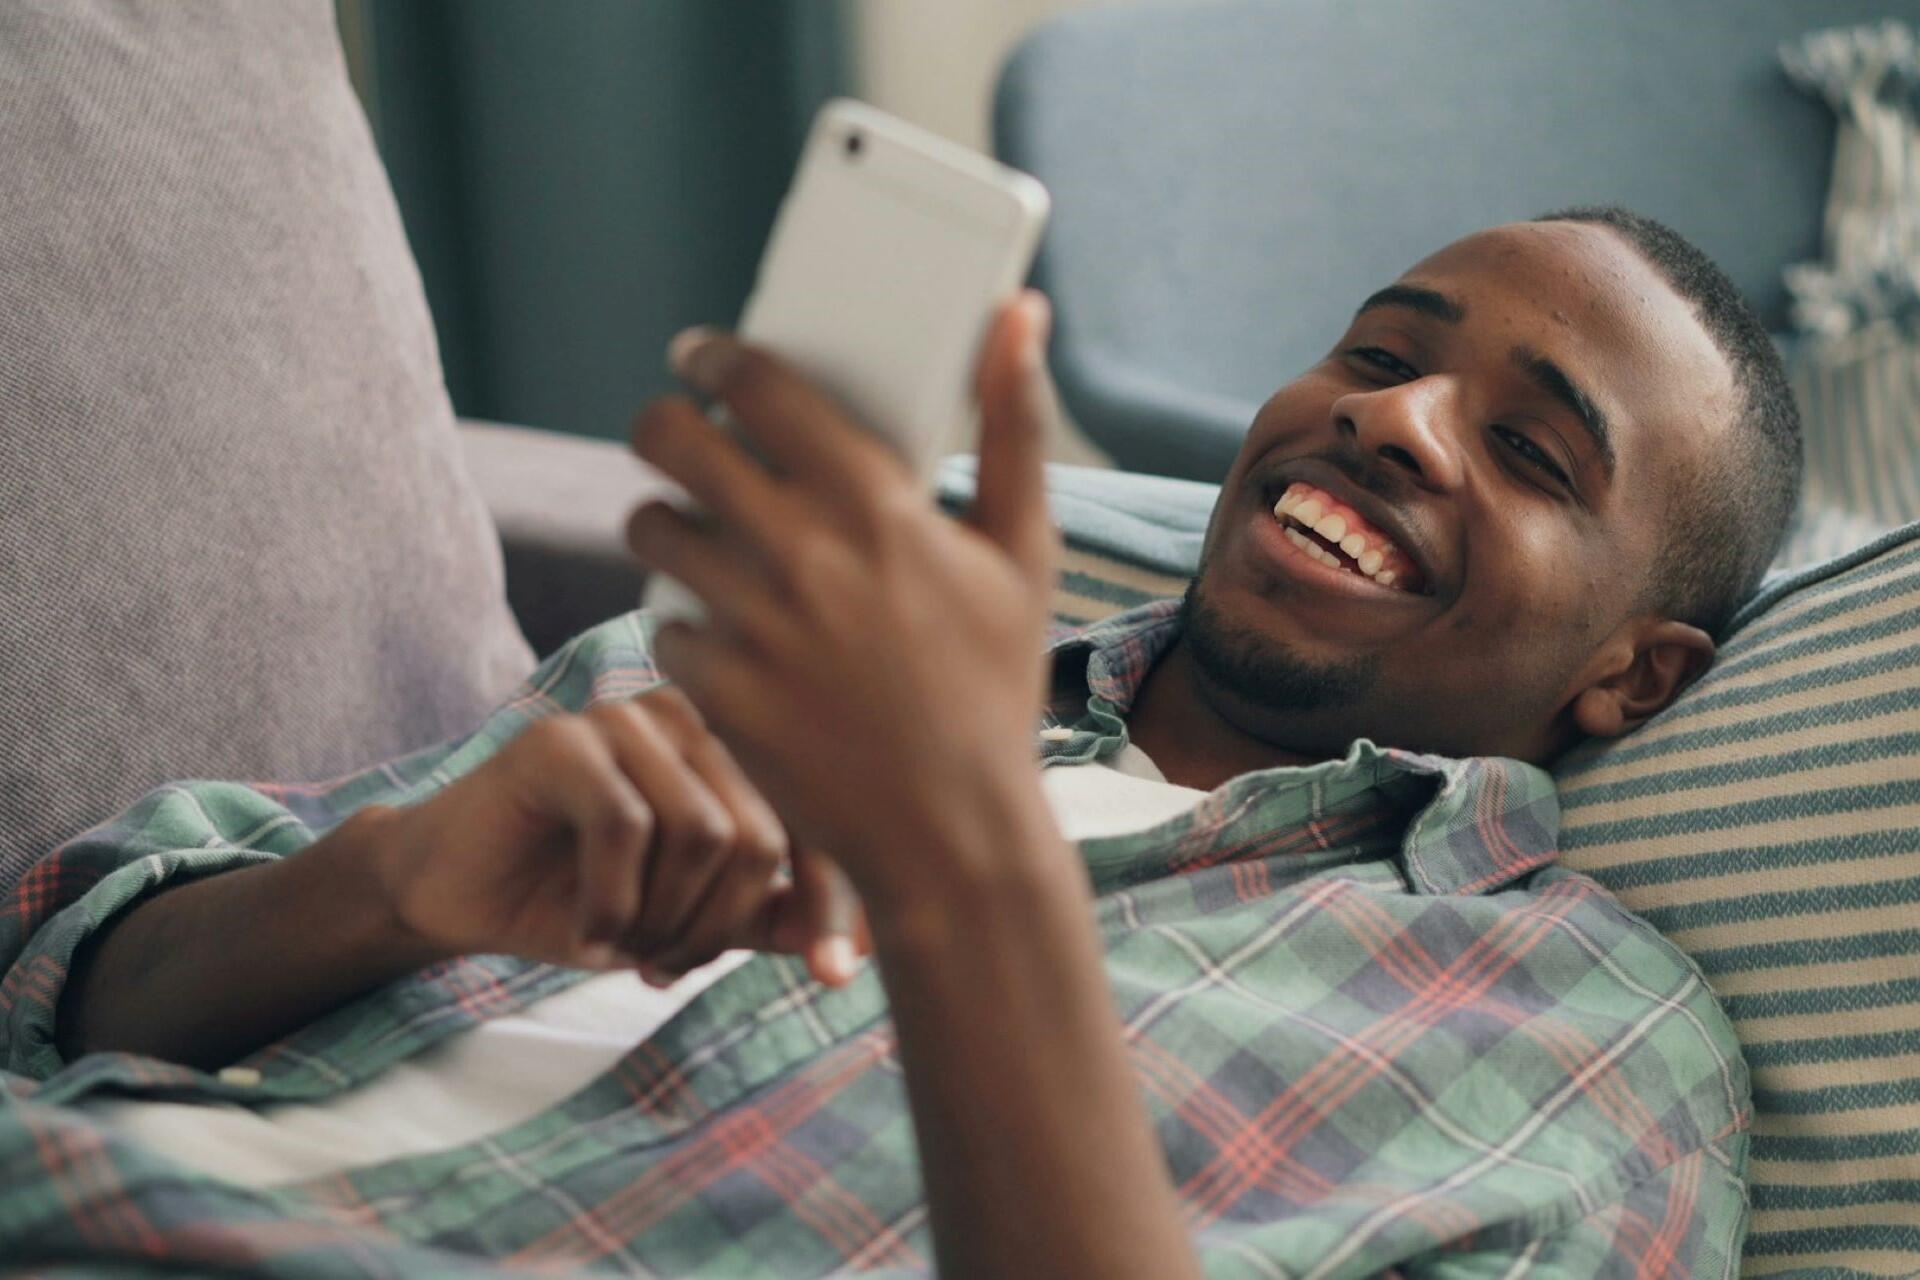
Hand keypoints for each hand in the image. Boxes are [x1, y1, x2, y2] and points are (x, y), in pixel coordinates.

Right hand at [374, 687, 866, 985]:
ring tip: (626, 945)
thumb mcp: (691, 916)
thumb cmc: (581, 898)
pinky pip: (627, 826)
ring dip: (666, 919)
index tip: (835, 977)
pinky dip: (614, 904)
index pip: (814, 819)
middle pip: (760, 834)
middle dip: (719, 926)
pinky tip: (588, 933)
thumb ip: (769, 915)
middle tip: (667, 965)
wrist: (458, 894)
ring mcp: (624, 716)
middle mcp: (691, 715)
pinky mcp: (560, 738)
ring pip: (704, 831)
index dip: (830, 901)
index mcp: (735, 745)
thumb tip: (856, 947)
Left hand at [624, 292, 1063, 901]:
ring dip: (661, 521)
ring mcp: (753, 624)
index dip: (713, 356)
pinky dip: (682, 625)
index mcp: (876, 503)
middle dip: (662, 424)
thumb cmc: (994, 686)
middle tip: (676, 437)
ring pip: (649, 528)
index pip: (758, 386)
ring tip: (689, 535)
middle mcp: (804, 552)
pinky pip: (661, 626)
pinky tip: (718, 634)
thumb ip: (1015, 424)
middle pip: (672, 439)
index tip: (701, 354)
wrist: (953, 830)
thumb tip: (1021, 310)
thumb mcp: (1023, 551)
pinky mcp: (718, 691)